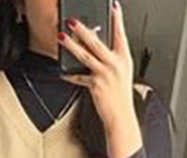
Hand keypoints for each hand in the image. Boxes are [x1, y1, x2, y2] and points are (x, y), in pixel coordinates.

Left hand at [58, 0, 141, 157]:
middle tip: (71, 20)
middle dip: (83, 29)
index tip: (113, 5)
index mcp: (124, 58)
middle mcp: (115, 64)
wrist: (121, 117)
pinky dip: (70, 75)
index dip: (116, 19)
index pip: (120, 34)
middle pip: (97, 42)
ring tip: (61, 37)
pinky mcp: (95, 85)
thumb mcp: (123, 73)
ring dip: (71, 45)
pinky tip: (62, 72)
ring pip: (84, 56)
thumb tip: (98, 45)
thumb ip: (112, 58)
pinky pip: (79, 78)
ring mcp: (105, 74)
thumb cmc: (121, 96)